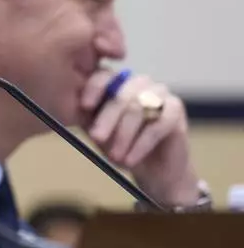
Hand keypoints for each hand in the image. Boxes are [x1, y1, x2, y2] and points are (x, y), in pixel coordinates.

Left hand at [79, 70, 201, 205]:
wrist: (154, 171)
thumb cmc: (122, 147)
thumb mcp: (99, 132)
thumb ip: (89, 118)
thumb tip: (71, 108)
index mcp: (117, 84)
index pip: (104, 76)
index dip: (94, 88)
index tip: (84, 106)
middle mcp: (138, 83)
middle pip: (121, 93)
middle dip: (107, 118)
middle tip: (97, 138)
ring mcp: (160, 93)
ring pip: (139, 107)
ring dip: (124, 134)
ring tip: (115, 156)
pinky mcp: (176, 109)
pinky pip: (158, 123)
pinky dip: (141, 144)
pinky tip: (131, 159)